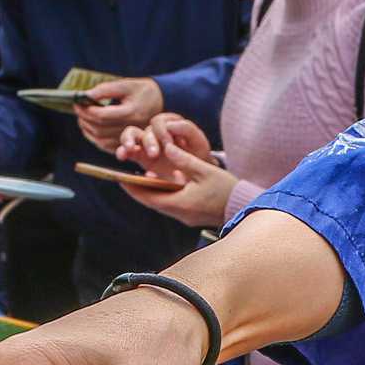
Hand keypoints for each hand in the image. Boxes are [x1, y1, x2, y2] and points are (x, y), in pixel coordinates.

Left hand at [76, 76, 162, 151]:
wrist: (163, 102)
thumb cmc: (144, 90)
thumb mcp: (126, 84)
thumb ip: (105, 89)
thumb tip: (85, 95)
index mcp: (131, 112)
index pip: (102, 116)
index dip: (86, 110)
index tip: (77, 101)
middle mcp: (131, 127)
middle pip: (100, 128)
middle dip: (84, 118)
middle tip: (78, 108)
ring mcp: (131, 137)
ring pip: (101, 140)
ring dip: (87, 129)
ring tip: (82, 117)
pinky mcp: (128, 143)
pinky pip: (107, 146)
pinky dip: (94, 138)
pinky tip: (90, 128)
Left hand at [113, 118, 233, 228]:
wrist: (244, 207)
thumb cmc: (227, 189)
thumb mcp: (204, 170)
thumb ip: (184, 159)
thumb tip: (167, 147)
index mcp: (179, 203)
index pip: (148, 197)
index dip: (133, 188)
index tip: (120, 178)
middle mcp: (179, 213)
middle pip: (152, 202)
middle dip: (139, 190)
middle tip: (126, 178)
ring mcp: (185, 217)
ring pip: (161, 204)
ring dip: (151, 193)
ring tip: (140, 180)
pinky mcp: (191, 216)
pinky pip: (171, 205)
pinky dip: (163, 195)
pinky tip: (162, 185)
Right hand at [117, 113, 212, 166]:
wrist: (197, 177)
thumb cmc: (198, 158)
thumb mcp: (199, 144)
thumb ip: (188, 131)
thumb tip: (171, 125)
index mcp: (171, 124)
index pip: (161, 121)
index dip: (162, 131)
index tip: (169, 145)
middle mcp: (156, 132)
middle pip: (146, 129)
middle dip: (149, 141)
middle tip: (154, 154)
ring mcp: (146, 143)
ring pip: (131, 134)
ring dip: (129, 140)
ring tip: (130, 150)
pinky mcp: (139, 156)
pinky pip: (125, 150)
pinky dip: (122, 151)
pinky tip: (122, 157)